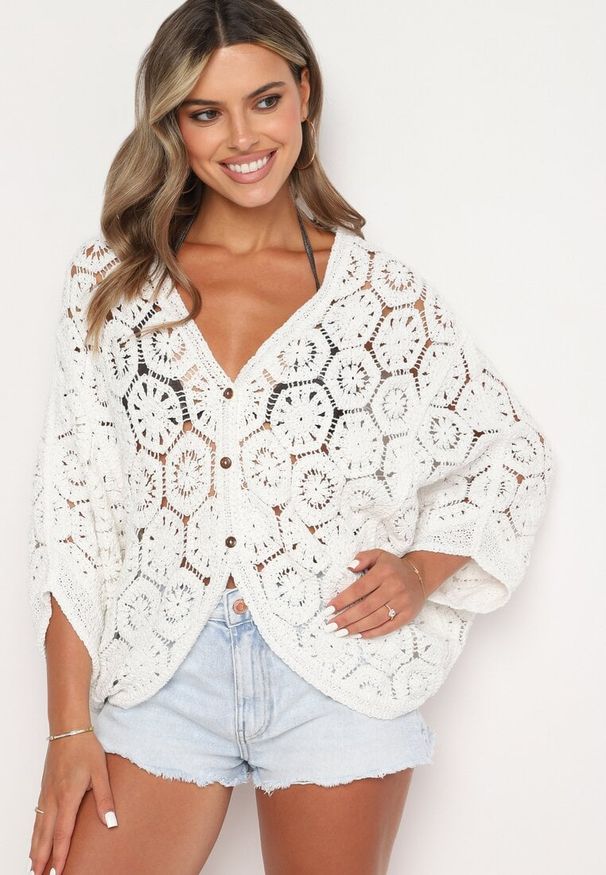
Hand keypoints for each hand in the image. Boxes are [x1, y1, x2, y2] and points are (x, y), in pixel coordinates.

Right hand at [28, 731, 117, 874]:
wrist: (68, 729)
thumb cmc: (85, 748)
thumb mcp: (100, 772)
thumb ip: (105, 799)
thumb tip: (111, 823)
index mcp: (67, 797)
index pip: (62, 834)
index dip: (60, 855)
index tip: (58, 873)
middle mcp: (53, 799)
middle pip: (45, 835)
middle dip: (43, 858)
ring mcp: (46, 794)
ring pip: (38, 827)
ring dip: (36, 848)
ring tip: (35, 866)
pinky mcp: (44, 789)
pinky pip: (37, 816)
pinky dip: (35, 832)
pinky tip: (36, 839)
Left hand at [322, 549, 425, 638]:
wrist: (421, 575)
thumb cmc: (393, 567)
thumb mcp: (378, 555)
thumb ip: (363, 558)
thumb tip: (349, 567)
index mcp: (383, 572)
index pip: (359, 589)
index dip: (343, 600)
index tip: (329, 609)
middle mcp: (394, 588)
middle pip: (366, 607)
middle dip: (346, 618)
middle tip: (331, 625)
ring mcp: (402, 603)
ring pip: (376, 619)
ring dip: (356, 627)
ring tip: (341, 632)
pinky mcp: (408, 615)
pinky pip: (389, 626)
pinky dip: (373, 632)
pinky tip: (359, 635)